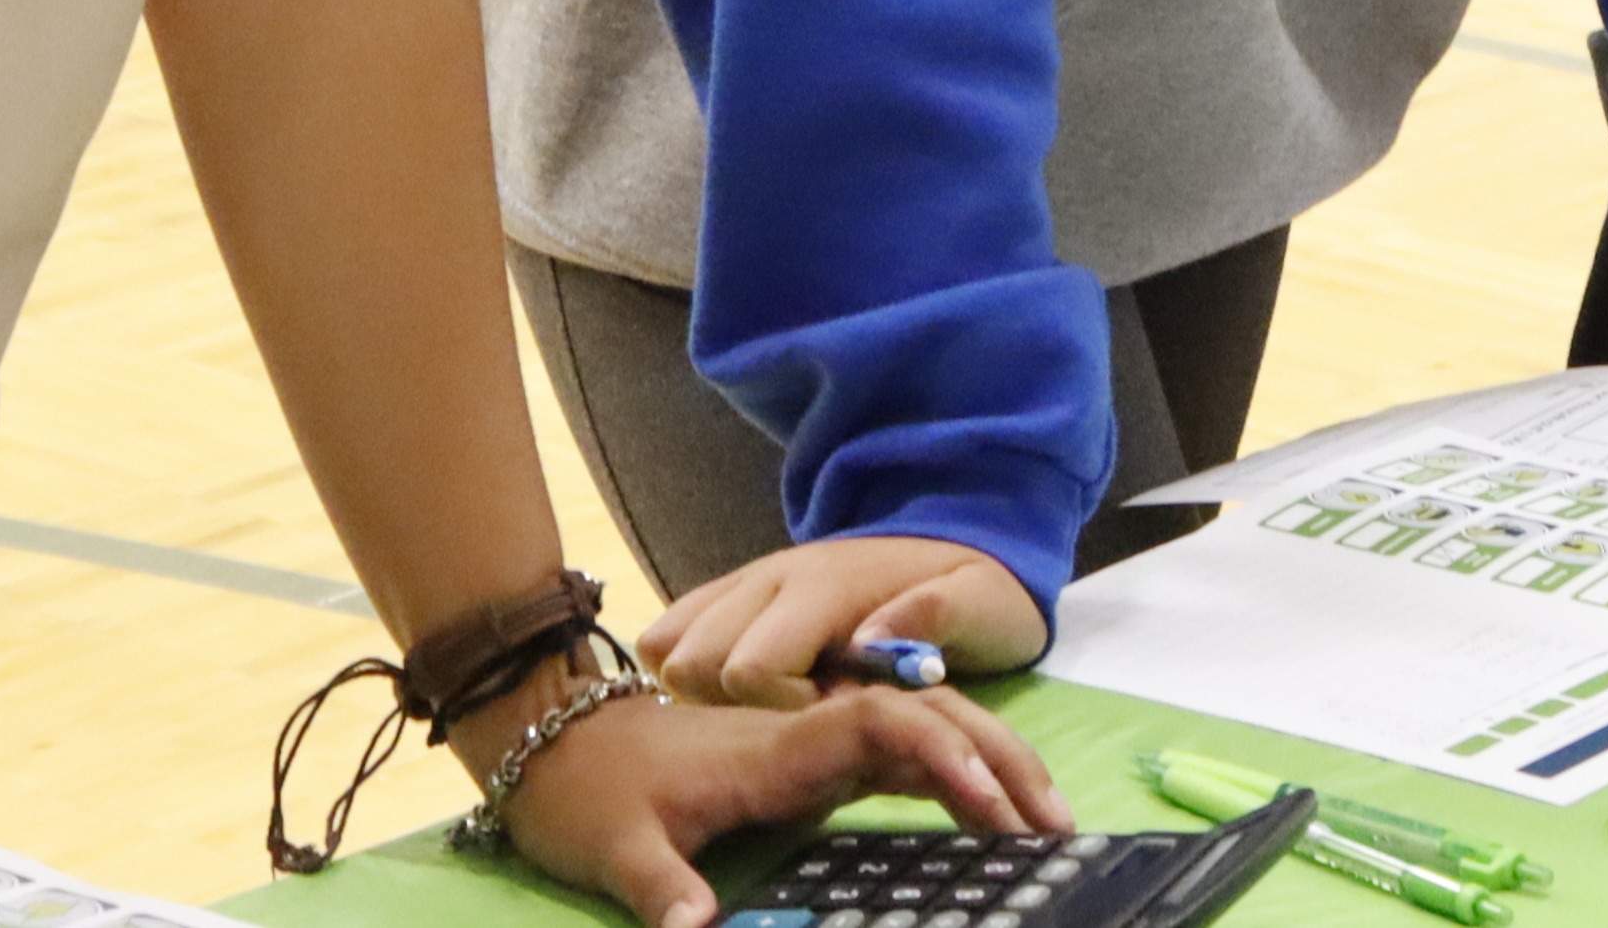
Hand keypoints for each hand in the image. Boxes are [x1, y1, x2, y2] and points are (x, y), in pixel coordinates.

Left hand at [497, 676, 1071, 927]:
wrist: (551, 741)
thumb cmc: (586, 792)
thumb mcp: (617, 847)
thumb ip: (664, 888)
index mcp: (776, 749)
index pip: (883, 727)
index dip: (946, 757)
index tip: (991, 811)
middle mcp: (808, 737)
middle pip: (928, 721)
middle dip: (998, 760)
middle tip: (1056, 826)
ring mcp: (814, 747)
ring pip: (924, 734)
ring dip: (987, 764)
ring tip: (1044, 822)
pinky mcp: (811, 765)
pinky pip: (899, 759)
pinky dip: (952, 778)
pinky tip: (987, 816)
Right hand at [638, 535, 1047, 708]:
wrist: (960, 537)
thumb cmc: (978, 593)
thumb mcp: (984, 605)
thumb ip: (935, 615)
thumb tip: (869, 639)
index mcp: (824, 585)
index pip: (750, 670)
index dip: (781, 715)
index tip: (833, 722)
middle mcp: (770, 577)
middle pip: (693, 664)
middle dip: (736, 711)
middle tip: (803, 719)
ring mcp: (745, 580)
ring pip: (666, 649)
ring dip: (705, 694)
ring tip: (772, 707)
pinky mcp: (731, 591)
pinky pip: (665, 632)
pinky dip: (685, 672)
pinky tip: (739, 694)